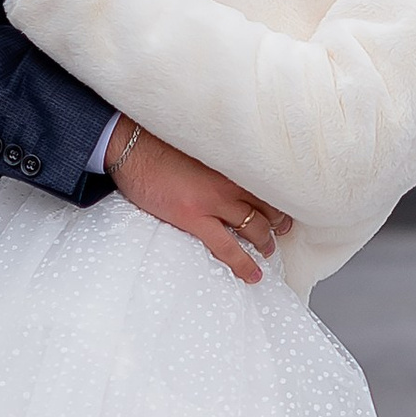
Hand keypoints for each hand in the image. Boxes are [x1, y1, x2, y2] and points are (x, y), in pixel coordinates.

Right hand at [109, 123, 292, 285]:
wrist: (131, 145)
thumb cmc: (158, 142)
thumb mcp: (198, 145)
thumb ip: (218, 158)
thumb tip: (225, 170)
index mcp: (230, 161)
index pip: (266, 183)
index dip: (278, 197)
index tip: (283, 205)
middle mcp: (229, 180)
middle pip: (267, 206)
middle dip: (278, 222)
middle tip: (282, 229)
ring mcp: (214, 201)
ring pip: (254, 228)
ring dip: (265, 242)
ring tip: (268, 250)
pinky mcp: (195, 218)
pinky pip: (228, 248)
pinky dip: (244, 264)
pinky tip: (253, 274)